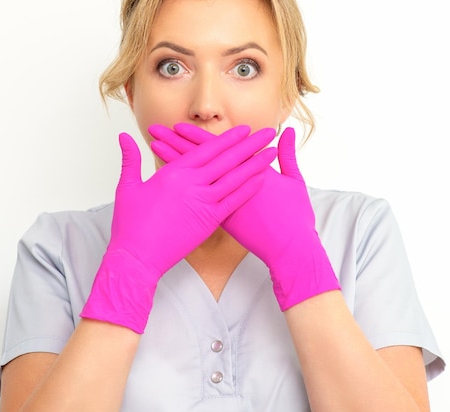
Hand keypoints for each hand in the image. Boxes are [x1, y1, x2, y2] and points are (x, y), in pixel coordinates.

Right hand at [81, 126, 276, 332]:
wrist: (137, 257)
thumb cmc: (130, 225)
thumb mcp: (128, 187)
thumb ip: (130, 159)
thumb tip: (123, 137)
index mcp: (173, 173)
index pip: (206, 149)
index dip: (227, 138)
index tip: (243, 130)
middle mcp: (191, 184)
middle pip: (226, 158)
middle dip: (249, 144)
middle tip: (267, 132)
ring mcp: (203, 202)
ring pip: (235, 177)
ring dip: (255, 163)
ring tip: (272, 152)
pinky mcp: (209, 221)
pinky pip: (234, 201)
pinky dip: (249, 188)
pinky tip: (262, 180)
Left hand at [149, 124, 339, 310]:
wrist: (291, 248)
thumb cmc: (295, 216)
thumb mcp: (294, 182)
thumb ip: (289, 156)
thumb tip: (286, 134)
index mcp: (245, 171)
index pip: (215, 149)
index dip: (195, 136)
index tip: (177, 125)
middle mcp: (229, 186)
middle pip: (195, 161)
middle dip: (174, 144)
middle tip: (155, 130)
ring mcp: (221, 205)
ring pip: (190, 180)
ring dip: (171, 164)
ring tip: (154, 150)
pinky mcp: (219, 221)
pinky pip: (193, 202)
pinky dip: (179, 192)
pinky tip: (166, 184)